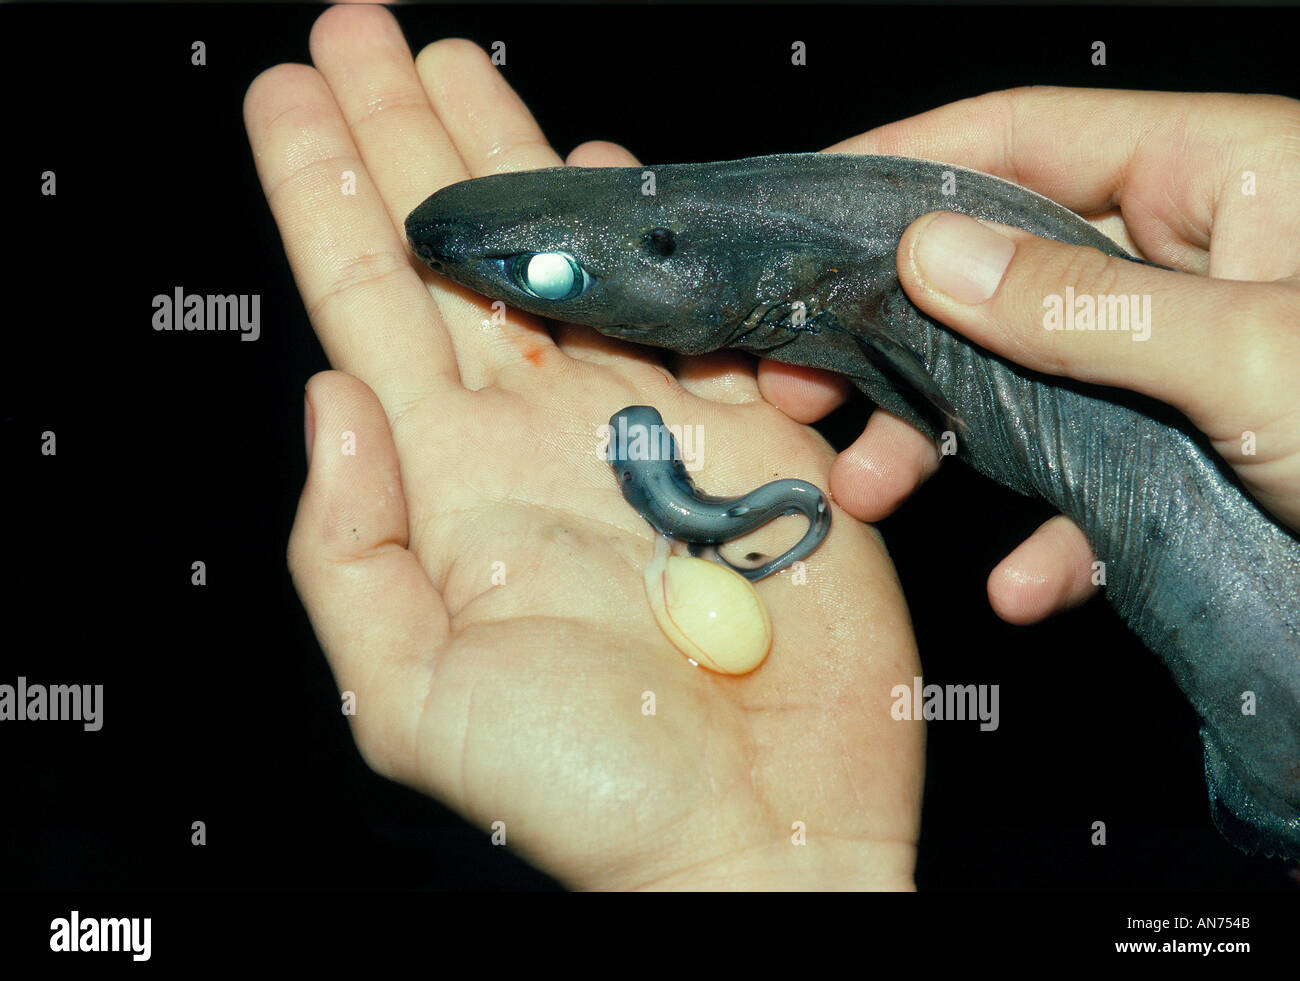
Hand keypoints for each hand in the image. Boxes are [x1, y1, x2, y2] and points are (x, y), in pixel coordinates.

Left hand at [245, 5, 920, 889]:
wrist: (758, 834)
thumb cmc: (593, 795)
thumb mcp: (414, 699)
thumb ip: (351, 553)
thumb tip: (328, 403)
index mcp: (453, 488)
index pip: (366, 304)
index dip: (323, 193)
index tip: (288, 93)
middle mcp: (540, 440)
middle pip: (458, 254)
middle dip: (407, 138)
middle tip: (360, 30)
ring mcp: (645, 430)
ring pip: (572, 260)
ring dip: (523, 159)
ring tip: (466, 64)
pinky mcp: (748, 440)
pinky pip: (696, 312)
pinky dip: (662, 239)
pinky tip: (622, 172)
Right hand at [757, 88, 1299, 623]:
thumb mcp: (1250, 355)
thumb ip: (1083, 303)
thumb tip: (930, 252)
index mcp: (1217, 179)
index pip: (1022, 134)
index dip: (901, 161)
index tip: (802, 211)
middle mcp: (1191, 257)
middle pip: (999, 265)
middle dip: (895, 333)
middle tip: (799, 381)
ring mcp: (1187, 360)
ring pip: (1029, 381)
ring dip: (945, 443)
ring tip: (871, 492)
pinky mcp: (1196, 455)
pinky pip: (1096, 477)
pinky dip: (1052, 534)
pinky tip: (1029, 583)